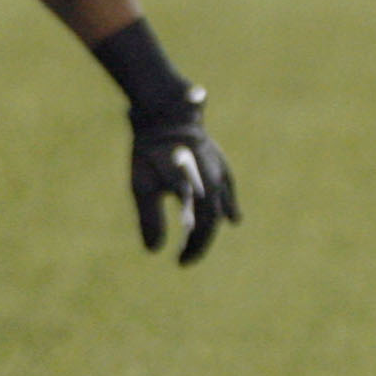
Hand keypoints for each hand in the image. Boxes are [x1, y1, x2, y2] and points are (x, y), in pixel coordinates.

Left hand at [129, 89, 238, 263]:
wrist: (165, 113)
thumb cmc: (151, 152)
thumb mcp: (143, 186)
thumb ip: (150, 218)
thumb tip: (152, 251)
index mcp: (199, 190)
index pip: (202, 228)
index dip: (194, 247)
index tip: (180, 262)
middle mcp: (215, 181)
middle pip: (212, 220)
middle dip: (200, 241)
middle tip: (184, 258)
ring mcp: (221, 171)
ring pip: (222, 206)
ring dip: (211, 226)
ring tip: (197, 243)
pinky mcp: (220, 162)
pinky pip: (228, 189)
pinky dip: (228, 205)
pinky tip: (232, 217)